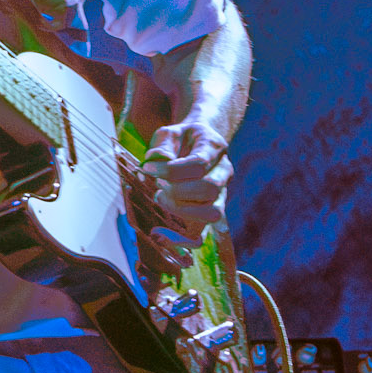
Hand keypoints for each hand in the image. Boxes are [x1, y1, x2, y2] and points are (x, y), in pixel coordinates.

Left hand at [141, 114, 232, 239]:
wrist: (196, 143)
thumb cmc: (181, 139)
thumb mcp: (169, 133)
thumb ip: (162, 145)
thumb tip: (154, 163)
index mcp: (215, 147)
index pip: (199, 164)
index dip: (171, 170)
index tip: (148, 168)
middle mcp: (224, 171)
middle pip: (209, 189)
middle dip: (178, 192)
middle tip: (158, 187)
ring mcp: (221, 193)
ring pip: (213, 213)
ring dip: (181, 211)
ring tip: (161, 198)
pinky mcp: (209, 211)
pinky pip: (203, 234)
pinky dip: (182, 239)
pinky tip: (160, 234)